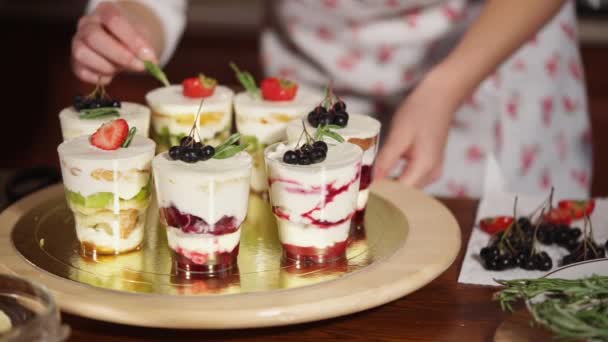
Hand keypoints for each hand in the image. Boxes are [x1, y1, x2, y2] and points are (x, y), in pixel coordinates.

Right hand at [71, 1, 157, 83]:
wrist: (121, 46)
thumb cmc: (131, 39)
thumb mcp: (142, 37)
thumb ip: (145, 47)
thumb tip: (150, 62)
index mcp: (104, 11)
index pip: (114, 20)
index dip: (132, 39)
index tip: (149, 56)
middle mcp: (86, 24)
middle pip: (93, 36)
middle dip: (120, 56)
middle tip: (140, 67)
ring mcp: (77, 42)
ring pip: (82, 54)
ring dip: (107, 67)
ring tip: (120, 68)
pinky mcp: (75, 62)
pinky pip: (83, 72)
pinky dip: (100, 77)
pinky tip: (110, 75)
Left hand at [373, 68, 461, 187]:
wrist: (440, 97)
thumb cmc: (419, 112)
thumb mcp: (398, 136)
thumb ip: (385, 161)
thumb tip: (371, 183)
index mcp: (424, 168)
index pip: (400, 195)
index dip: (381, 199)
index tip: (362, 199)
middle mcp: (432, 174)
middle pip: (405, 196)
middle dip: (384, 197)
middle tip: (361, 196)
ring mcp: (433, 171)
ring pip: (408, 190)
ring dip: (390, 191)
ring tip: (368, 188)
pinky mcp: (430, 166)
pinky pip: (412, 181)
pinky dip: (397, 182)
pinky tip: (382, 178)